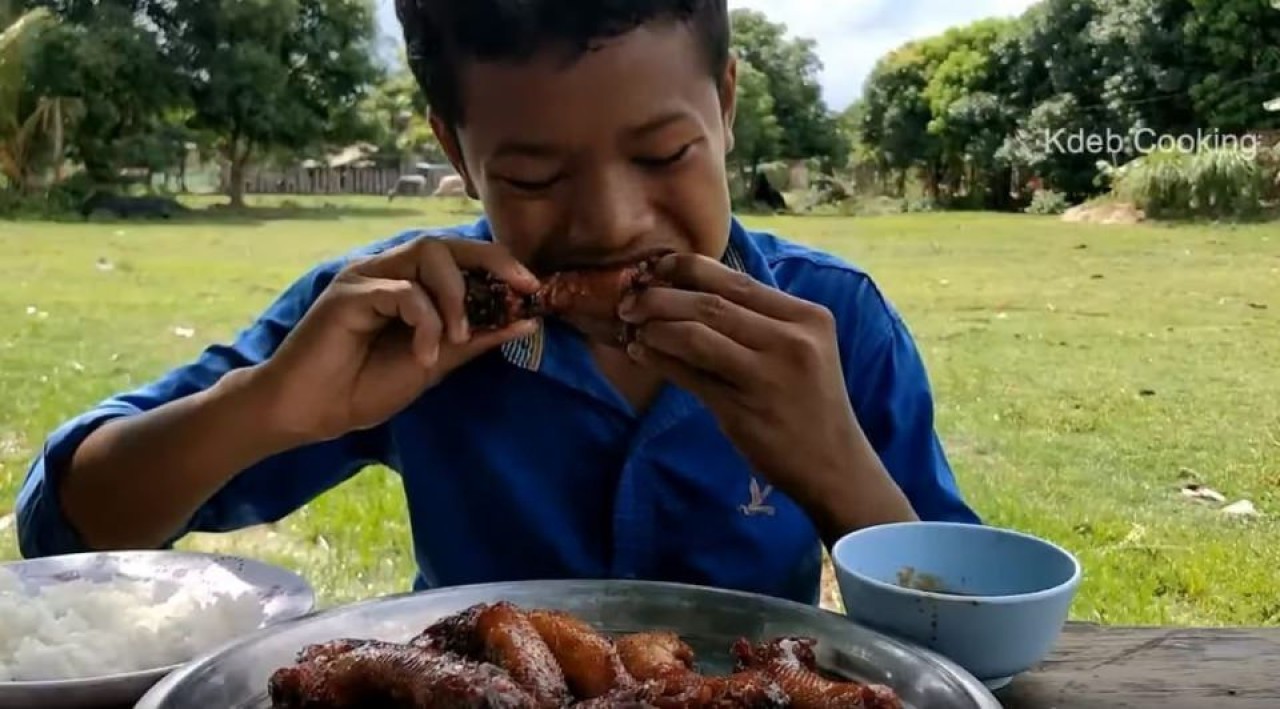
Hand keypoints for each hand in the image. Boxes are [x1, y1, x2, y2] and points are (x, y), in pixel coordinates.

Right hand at [253, 236, 540, 443]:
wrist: (310, 412)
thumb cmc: (363, 386)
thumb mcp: (435, 362)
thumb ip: (476, 339)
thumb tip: (527, 320)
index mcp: (409, 284)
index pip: (461, 257)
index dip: (501, 265)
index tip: (534, 290)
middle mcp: (388, 271)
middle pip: (447, 243)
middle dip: (493, 261)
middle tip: (522, 288)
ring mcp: (367, 278)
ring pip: (427, 255)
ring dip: (456, 295)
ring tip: (459, 338)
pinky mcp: (349, 293)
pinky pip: (402, 291)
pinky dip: (424, 321)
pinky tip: (424, 355)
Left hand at [618, 253, 915, 538]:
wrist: (835, 466)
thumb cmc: (810, 403)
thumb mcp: (803, 349)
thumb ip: (759, 320)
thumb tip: (690, 289)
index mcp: (807, 317)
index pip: (735, 279)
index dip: (686, 268)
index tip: (655, 267)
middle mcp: (791, 341)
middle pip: (710, 303)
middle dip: (660, 296)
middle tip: (629, 300)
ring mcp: (768, 376)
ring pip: (696, 335)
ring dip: (654, 327)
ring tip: (632, 326)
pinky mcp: (744, 410)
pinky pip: (689, 376)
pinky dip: (659, 359)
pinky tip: (640, 352)